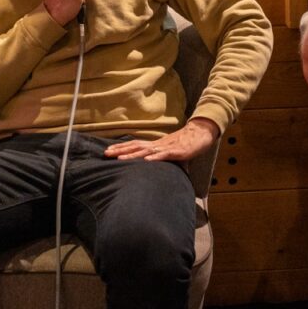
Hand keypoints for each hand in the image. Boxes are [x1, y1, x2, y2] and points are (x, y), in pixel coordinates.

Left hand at [104, 118, 220, 162]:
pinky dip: (155, 158)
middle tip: (106, 153)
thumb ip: (164, 162)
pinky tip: (146, 161)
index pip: (135, 145)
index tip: (108, 151)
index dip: (121, 148)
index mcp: (155, 145)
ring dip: (133, 155)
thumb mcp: (172, 154)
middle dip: (120, 150)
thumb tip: (158, 174)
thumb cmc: (187, 145)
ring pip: (146, 151)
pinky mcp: (177, 151)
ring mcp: (167, 148)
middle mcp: (158, 145)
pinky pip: (164, 155)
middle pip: (136, 147)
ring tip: (120, 159)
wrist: (201, 134)